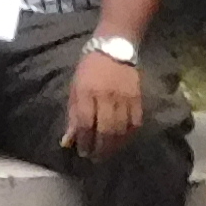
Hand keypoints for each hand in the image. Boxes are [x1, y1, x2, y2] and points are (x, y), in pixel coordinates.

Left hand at [64, 44, 147, 158]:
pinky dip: (129, 136)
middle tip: (95, 157)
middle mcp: (106, 96)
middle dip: (99, 148)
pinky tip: (122, 141)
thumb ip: (73, 115)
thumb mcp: (75, 88)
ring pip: (121, 130)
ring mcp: (124, 97)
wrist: (113, 48)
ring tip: (107, 153)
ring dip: (114, 146)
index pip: (86, 123)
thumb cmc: (89, 69)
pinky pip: (135, 123)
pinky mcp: (138, 98)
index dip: (84, 142)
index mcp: (87, 92)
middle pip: (105, 130)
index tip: (82, 152)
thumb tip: (68, 141)